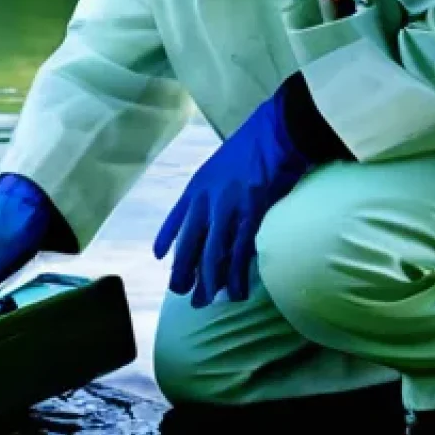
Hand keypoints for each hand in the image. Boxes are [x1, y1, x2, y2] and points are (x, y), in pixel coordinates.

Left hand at [154, 85, 311, 307]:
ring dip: (209, 282)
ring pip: (212, 255)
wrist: (276, 133)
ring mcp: (226, 209)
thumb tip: (217, 210)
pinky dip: (236, 276)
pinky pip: (239, 254)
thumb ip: (215, 188)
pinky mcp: (250, 216)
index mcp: (197, 186)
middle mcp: (205, 200)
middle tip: (182, 294)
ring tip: (207, 301)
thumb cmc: (254, 145)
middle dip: (184, 272)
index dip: (166, 238)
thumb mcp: (221, 164)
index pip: (175, 218)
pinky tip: (236, 292)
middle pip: (189, 244)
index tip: (158, 256)